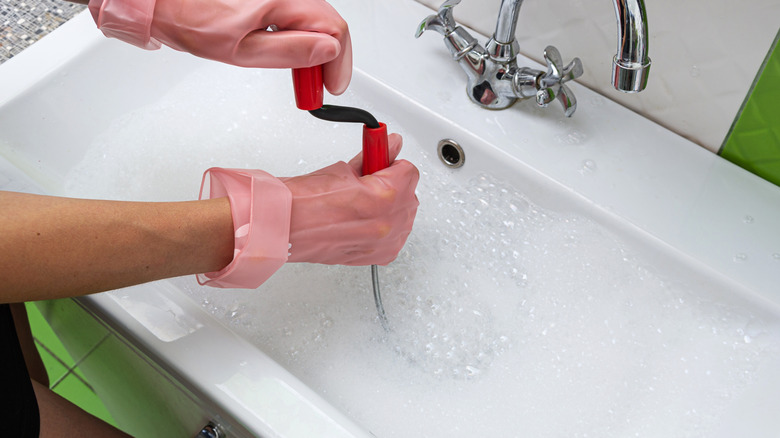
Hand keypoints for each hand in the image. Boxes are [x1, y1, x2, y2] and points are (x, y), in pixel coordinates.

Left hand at [90, 0, 351, 93]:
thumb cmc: (190, 19)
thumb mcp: (241, 49)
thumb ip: (289, 51)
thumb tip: (327, 52)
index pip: (335, 29)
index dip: (339, 62)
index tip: (331, 85)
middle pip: (327, 23)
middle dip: (327, 58)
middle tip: (313, 86)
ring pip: (313, 18)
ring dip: (312, 47)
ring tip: (298, 74)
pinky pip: (294, 12)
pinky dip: (296, 33)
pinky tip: (284, 50)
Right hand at [197, 133, 418, 287]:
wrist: (284, 227)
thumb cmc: (304, 202)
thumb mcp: (344, 170)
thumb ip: (374, 158)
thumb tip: (389, 145)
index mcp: (383, 198)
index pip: (409, 171)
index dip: (392, 164)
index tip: (379, 163)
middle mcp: (388, 223)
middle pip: (410, 194)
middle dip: (393, 185)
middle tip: (368, 181)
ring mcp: (383, 242)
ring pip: (405, 216)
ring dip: (391, 206)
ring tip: (362, 202)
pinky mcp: (376, 255)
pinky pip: (395, 237)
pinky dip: (385, 227)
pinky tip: (365, 219)